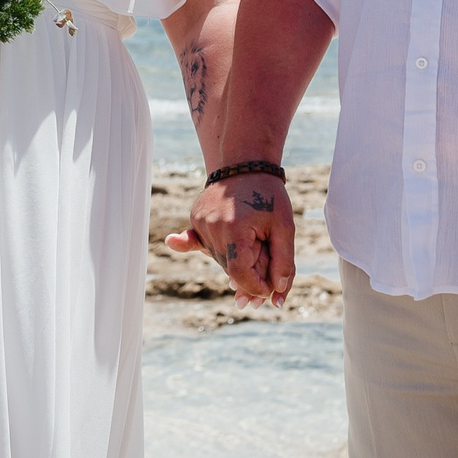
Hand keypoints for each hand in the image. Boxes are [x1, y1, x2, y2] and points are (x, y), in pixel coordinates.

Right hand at [167, 174, 293, 304]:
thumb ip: (283, 262)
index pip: (239, 273)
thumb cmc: (269, 195)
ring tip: (253, 242)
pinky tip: (173, 242)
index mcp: (234, 229)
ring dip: (237, 262)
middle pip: (230, 269)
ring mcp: (200, 222)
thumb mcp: (285, 228)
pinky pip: (205, 244)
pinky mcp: (196, 219)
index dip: (256, 287)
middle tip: (267, 269)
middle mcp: (212, 227)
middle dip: (250, 275)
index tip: (269, 289)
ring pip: (220, 259)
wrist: (245, 164)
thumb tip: (277, 294)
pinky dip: (210, 250)